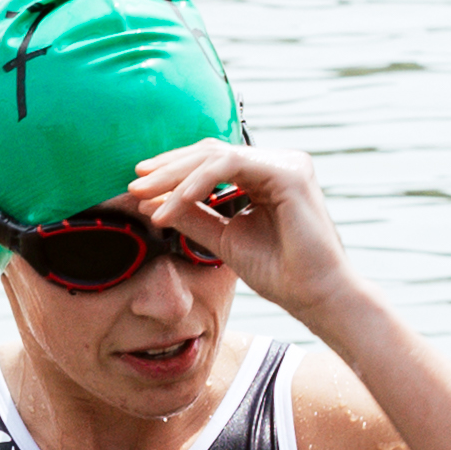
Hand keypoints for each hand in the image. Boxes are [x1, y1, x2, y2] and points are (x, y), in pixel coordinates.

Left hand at [117, 140, 347, 317]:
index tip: (141, 188)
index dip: (174, 170)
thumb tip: (152, 202)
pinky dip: (196, 183)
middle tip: (134, 185)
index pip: (213, 160)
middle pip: (211, 151)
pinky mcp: (289, 172)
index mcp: (269, 175)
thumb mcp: (223, 239)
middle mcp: (280, 162)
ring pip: (216, 155)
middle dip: (168, 168)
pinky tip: (173, 203)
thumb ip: (193, 216)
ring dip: (175, 175)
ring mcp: (287, 163)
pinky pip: (229, 167)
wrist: (316, 297)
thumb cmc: (279, 273)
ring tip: (145, 195)